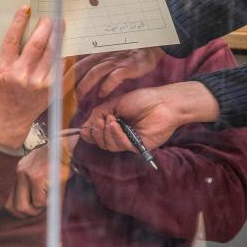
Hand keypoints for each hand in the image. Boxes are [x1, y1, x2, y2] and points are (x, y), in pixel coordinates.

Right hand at [0, 7, 62, 149]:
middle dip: (45, 27)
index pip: (12, 40)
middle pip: (37, 44)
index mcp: (5, 69)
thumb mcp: (1, 70)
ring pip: (53, 52)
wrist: (13, 115)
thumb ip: (13, 53)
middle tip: (49, 17)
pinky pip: (61, 64)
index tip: (25, 8)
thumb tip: (30, 27)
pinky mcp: (53, 88)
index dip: (19, 22)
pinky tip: (64, 43)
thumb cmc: (6, 88)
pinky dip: (63, 52)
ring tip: (60, 24)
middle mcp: (23, 76)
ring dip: (58, 35)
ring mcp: (40, 83)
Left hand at [5, 146, 48, 217]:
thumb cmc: (54, 162)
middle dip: (27, 213)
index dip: (16, 210)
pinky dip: (48, 203)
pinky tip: (54, 193)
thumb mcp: (36, 171)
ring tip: (46, 201)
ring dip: (37, 209)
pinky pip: (40, 202)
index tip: (28, 209)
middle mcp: (17, 173)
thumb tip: (22, 212)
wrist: (67, 148)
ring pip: (24, 207)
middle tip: (39, 208)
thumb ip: (26, 187)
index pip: (5, 200)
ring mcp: (26, 175)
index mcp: (14, 172)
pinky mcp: (37, 178)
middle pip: (13, 207)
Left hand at [65, 47, 163, 99]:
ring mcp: (116, 60)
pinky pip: (115, 76)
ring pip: (95, 72)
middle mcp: (104, 56)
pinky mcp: (128, 66)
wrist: (150, 47)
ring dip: (85, 85)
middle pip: (82, 68)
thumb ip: (95, 63)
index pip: (76, 63)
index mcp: (97, 53)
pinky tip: (102, 94)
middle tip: (63, 96)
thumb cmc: (128, 53)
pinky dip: (107, 85)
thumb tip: (78, 77)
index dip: (65, 75)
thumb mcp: (109, 55)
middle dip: (71, 82)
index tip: (56, 87)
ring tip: (79, 98)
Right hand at [81, 81, 220, 152]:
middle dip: (96, 132)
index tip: (85, 128)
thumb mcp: (115, 103)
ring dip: (106, 133)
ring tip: (112, 120)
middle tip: (101, 121)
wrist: (162, 103)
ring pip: (109, 145)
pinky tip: (116, 125)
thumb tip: (84, 127)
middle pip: (100, 142)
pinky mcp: (137, 147)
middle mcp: (120, 134)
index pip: (96, 134)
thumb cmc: (141, 99)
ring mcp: (128, 141)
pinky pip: (121, 146)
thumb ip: (98, 114)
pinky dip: (116, 135)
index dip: (89, 133)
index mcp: (113, 123)